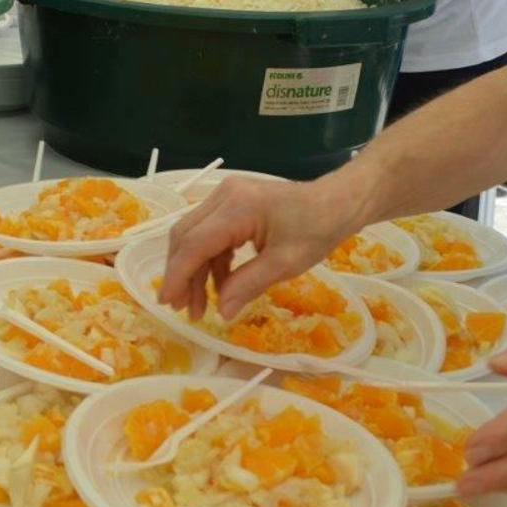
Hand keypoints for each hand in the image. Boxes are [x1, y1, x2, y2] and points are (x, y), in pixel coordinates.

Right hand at [160, 176, 366, 319]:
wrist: (338, 202)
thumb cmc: (318, 229)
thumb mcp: (286, 264)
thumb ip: (248, 285)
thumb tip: (220, 311)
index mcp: (238, 208)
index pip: (194, 244)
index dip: (178, 275)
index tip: (167, 303)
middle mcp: (224, 195)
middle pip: (185, 237)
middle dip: (181, 275)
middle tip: (186, 310)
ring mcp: (226, 195)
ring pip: (193, 235)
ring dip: (194, 270)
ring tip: (200, 305)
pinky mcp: (231, 201)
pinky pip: (209, 232)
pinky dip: (209, 259)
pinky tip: (219, 284)